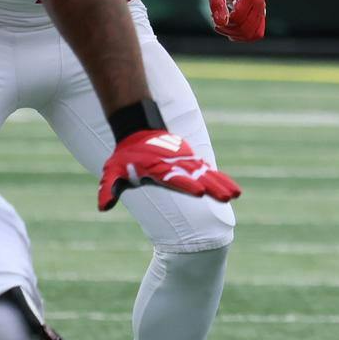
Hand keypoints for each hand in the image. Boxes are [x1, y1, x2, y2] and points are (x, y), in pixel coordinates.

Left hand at [99, 129, 240, 210]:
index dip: (187, 184)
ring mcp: (186, 161)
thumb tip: (103, 207)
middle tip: (227, 198)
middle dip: (213, 187)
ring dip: (221, 184)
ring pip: (207, 174)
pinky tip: (232, 189)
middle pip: (198, 176)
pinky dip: (220, 179)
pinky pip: (208, 170)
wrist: (139, 131)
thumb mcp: (112, 170)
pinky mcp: (191, 161)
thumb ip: (108, 187)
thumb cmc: (125, 156)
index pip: (175, 178)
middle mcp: (176, 164)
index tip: (201, 192)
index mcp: (159, 168)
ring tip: (236, 195)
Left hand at [206, 0, 266, 41]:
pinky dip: (243, 35)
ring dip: (237, 35)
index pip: (238, 19)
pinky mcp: (260, 14)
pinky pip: (256, 32)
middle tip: (218, 22)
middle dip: (230, 30)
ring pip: (253, 34)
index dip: (224, 22)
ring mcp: (262, 9)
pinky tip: (231, 27)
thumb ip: (217, 5)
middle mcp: (260, 3)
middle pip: (247, 30)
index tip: (213, 15)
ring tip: (225, 25)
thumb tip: (221, 23)